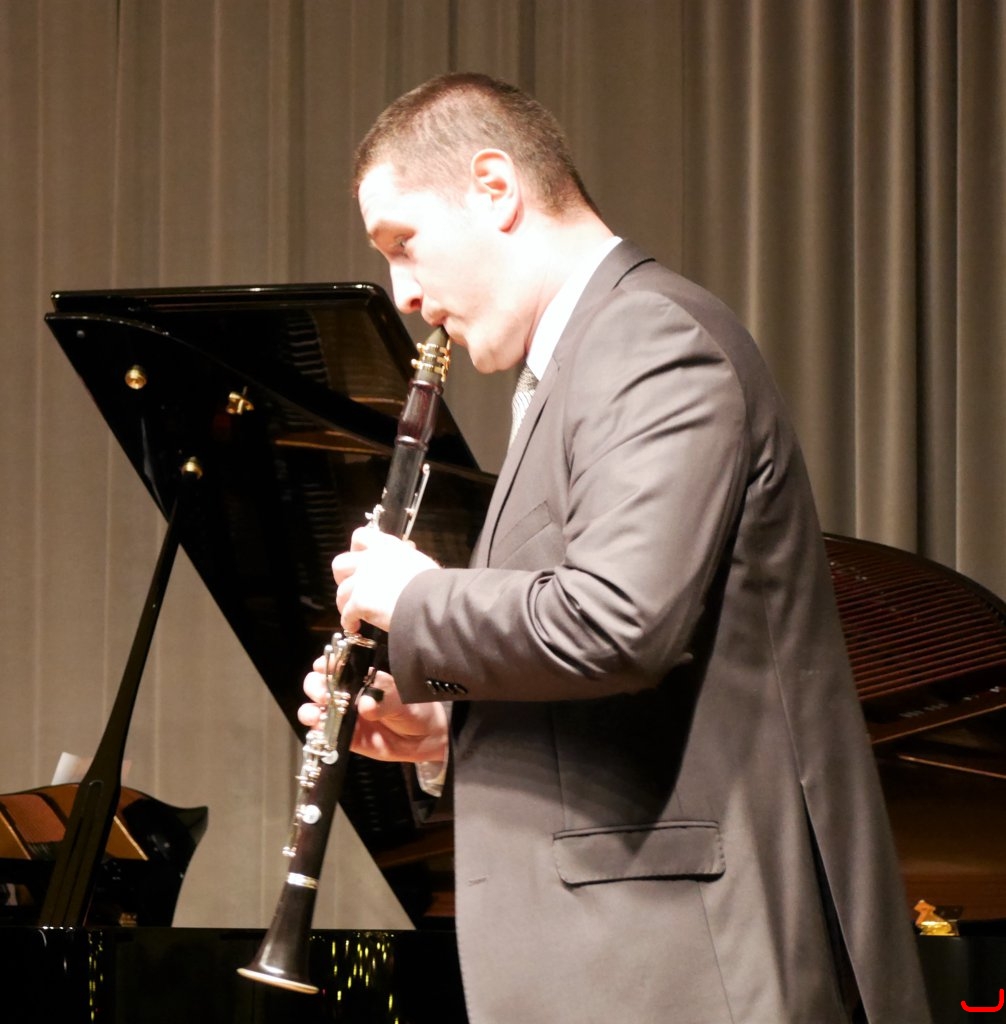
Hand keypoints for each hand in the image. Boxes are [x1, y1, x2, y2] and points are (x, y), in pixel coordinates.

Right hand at [299, 667, 448, 763]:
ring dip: (310, 710)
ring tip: (318, 714)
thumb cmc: (415, 710)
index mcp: (362, 677)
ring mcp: (344, 715)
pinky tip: (321, 729)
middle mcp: (348, 693)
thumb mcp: (403, 700)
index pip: (336, 664)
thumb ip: (385, 701)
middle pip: (318, 683)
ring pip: (314, 708)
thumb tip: (366, 705)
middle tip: (324, 695)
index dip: (326, 664)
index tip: (324, 667)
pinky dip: (317, 731)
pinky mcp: (345, 736)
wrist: (425, 739)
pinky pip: (324, 732)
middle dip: (315, 687)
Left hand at [332, 527, 438, 633]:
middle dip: (342, 577)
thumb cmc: (432, 584)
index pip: (360, 536)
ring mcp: (362, 581)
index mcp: (386, 547)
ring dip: (345, 604)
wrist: (429, 601)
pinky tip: (355, 627)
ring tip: (354, 615)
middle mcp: (370, 560)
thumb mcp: (419, 561)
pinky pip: (346, 614)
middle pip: (340, 564)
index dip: (355, 549)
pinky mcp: (359, 602)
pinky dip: (349, 622)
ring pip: (341, 592)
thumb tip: (406, 552)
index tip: (359, 558)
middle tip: (351, 588)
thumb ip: (405, 558)